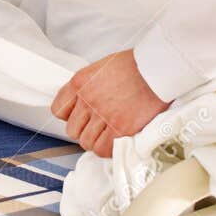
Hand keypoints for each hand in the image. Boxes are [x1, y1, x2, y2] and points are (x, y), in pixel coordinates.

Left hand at [52, 51, 167, 156]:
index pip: (58, 110)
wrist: (156, 69)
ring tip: (108, 134)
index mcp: (80, 83)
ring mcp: (103, 115)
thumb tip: (83, 103)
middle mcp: (88, 100)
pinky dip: (108, 149)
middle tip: (97, 127)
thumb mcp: (100, 69)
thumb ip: (88, 87)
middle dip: (84, 130)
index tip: (79, 117)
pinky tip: (116, 141)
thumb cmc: (134, 66)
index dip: (69, 116)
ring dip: (96, 141)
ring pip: (86, 142)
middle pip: (72, 130)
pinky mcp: (120, 128)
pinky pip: (103, 149)